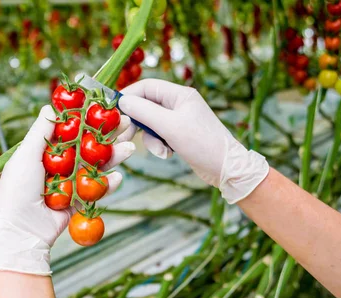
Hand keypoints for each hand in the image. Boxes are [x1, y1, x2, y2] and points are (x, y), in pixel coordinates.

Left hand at [0, 105, 135, 276]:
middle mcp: (61, 165)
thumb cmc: (16, 191)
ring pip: (97, 166)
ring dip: (115, 157)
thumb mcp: (26, 155)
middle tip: (127, 123)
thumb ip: (41, 131)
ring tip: (129, 148)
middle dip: (109, 135)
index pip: (72, 130)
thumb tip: (50, 106)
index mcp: (46, 152)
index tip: (106, 108)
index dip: (89, 119)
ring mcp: (71, 183)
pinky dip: (109, 184)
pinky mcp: (79, 201)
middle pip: (89, 146)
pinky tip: (117, 177)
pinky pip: (97, 190)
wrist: (20, 230)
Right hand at [119, 79, 268, 203]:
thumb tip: (123, 102)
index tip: (114, 110)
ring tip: (161, 150)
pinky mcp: (179, 134)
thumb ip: (145, 112)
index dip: (129, 96)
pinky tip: (168, 154)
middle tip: (126, 136)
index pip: (146, 86)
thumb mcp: (170, 126)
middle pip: (146, 105)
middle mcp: (179, 103)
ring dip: (150, 138)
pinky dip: (159, 145)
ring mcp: (179, 119)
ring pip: (150, 123)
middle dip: (137, 122)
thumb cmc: (202, 144)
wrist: (227, 169)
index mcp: (180, 94)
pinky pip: (159, 135)